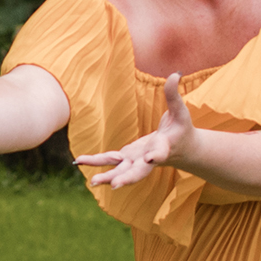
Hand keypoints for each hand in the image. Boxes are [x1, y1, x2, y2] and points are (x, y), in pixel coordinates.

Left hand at [75, 73, 193, 187]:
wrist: (182, 150)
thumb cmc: (182, 129)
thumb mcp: (180, 112)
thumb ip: (174, 95)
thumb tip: (175, 74)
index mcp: (164, 148)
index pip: (160, 153)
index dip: (156, 155)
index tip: (151, 158)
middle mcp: (149, 159)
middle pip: (138, 171)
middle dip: (127, 178)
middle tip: (115, 185)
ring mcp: (136, 161)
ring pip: (121, 171)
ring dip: (107, 176)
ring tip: (92, 181)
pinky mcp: (126, 158)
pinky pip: (109, 161)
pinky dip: (95, 162)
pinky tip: (78, 162)